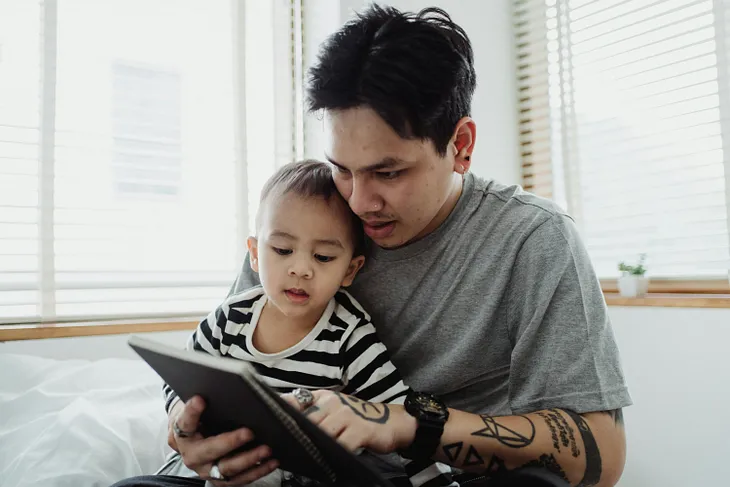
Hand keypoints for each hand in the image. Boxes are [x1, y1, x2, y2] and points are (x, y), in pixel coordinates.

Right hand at [169, 395, 278, 485]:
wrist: (194, 440)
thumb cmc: (202, 419)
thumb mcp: (202, 407)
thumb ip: (214, 398)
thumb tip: (239, 388)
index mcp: (183, 433)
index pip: (185, 421)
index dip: (192, 411)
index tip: (200, 399)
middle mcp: (192, 455)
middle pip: (209, 450)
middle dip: (230, 442)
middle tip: (249, 432)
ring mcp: (206, 470)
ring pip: (227, 468)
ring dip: (249, 459)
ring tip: (266, 449)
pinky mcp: (220, 479)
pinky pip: (240, 479)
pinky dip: (258, 470)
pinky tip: (271, 461)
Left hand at [284, 390, 415, 453]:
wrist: (392, 422)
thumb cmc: (358, 420)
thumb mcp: (335, 411)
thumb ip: (314, 415)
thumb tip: (288, 426)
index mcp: (324, 397)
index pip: (296, 400)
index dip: (282, 411)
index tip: (270, 422)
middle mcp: (333, 402)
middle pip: (306, 420)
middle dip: (296, 434)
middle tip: (286, 447)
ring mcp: (347, 415)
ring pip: (321, 433)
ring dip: (314, 446)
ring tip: (306, 455)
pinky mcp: (359, 430)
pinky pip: (340, 444)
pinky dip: (333, 453)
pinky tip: (329, 459)